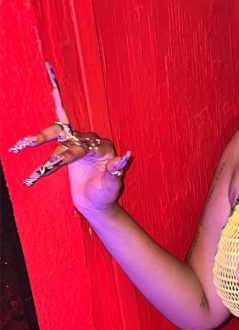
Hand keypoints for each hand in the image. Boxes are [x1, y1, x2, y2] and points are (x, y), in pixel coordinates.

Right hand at [9, 63, 130, 216]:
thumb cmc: (106, 194)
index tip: (52, 165)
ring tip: (20, 145)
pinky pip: (55, 133)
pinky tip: (30, 127)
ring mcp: (78, 143)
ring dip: (39, 138)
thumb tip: (127, 155)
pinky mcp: (68, 148)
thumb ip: (117, 171)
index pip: (81, 146)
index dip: (66, 154)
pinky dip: (42, 132)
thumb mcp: (112, 185)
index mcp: (103, 147)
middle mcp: (91, 141)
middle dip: (46, 138)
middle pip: (68, 133)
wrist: (96, 202)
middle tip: (27, 144)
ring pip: (57, 133)